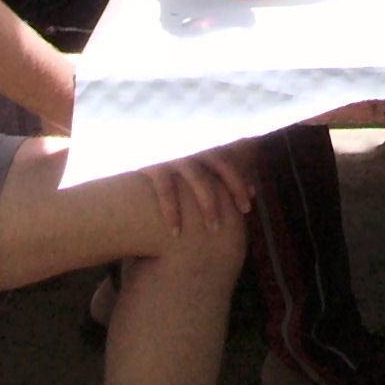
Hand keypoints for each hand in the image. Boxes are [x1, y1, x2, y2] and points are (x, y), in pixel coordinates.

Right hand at [137, 142, 256, 235]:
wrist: (131, 174)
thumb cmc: (175, 182)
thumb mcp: (199, 179)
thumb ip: (224, 181)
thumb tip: (253, 192)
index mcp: (203, 153)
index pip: (228, 162)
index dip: (238, 183)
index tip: (247, 209)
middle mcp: (190, 151)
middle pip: (217, 163)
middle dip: (230, 190)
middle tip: (240, 216)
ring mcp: (172, 157)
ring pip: (196, 176)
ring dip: (207, 203)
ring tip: (214, 230)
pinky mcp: (152, 167)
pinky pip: (165, 188)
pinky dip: (172, 210)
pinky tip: (176, 232)